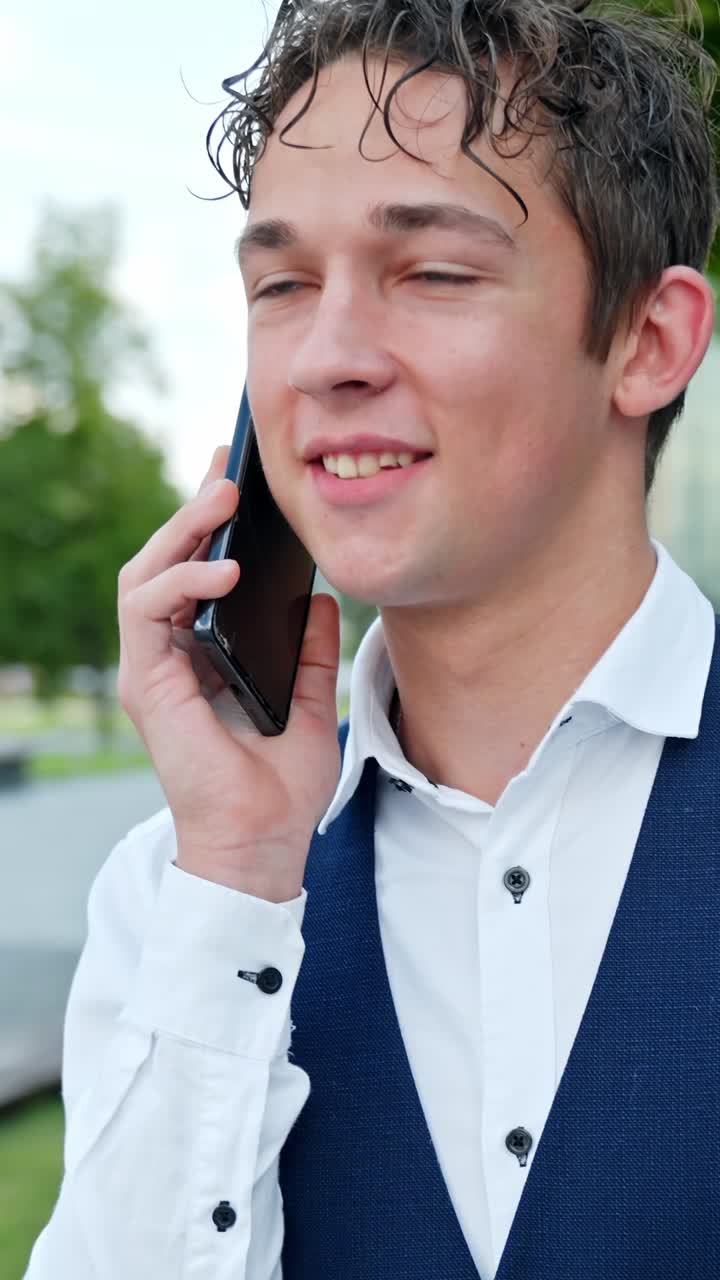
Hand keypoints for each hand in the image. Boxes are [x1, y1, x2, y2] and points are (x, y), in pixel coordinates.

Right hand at [117, 446, 340, 900]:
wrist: (265, 842)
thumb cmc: (282, 786)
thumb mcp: (313, 701)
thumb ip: (313, 650)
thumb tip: (323, 599)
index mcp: (203, 655)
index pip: (196, 573)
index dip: (211, 523)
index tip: (241, 480)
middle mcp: (170, 655)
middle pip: (166, 560)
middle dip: (193, 507)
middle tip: (227, 467)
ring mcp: (153, 667)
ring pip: (145, 573)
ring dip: (181, 529)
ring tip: (223, 497)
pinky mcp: (146, 682)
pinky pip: (146, 610)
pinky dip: (180, 578)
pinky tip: (224, 566)